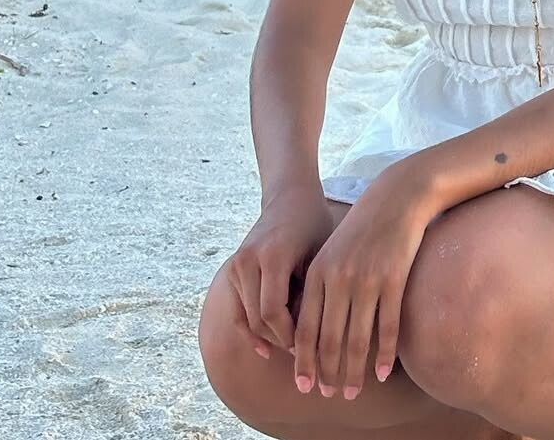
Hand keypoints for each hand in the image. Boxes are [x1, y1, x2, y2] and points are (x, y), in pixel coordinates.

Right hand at [226, 183, 335, 358]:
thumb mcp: (321, 254)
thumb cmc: (314, 225)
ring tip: (294, 352)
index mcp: (272, 255)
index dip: (291, 336)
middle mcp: (248, 261)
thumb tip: (317, 340)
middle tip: (306, 357)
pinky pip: (238, 311)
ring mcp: (236, 265)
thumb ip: (314, 292)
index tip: (312, 348)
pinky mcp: (232, 271)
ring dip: (270, 338)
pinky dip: (250, 332)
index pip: (274, 312)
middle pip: (260, 319)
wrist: (289, 196)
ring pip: (248, 318)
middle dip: (282, 341)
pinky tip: (266, 350)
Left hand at [291, 164, 436, 401]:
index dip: (304, 361)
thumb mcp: (332, 252)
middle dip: (327, 372)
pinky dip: (384, 353)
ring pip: (357, 338)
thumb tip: (309, 332)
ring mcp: (366, 279)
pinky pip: (387, 326)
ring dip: (354, 370)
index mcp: (318, 272)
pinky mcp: (393, 278)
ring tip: (353, 391)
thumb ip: (320, 286)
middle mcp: (338, 278)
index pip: (305, 328)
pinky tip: (382, 372)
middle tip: (329, 395)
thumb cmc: (362, 228)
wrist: (396, 197)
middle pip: (329, 338)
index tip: (304, 385)